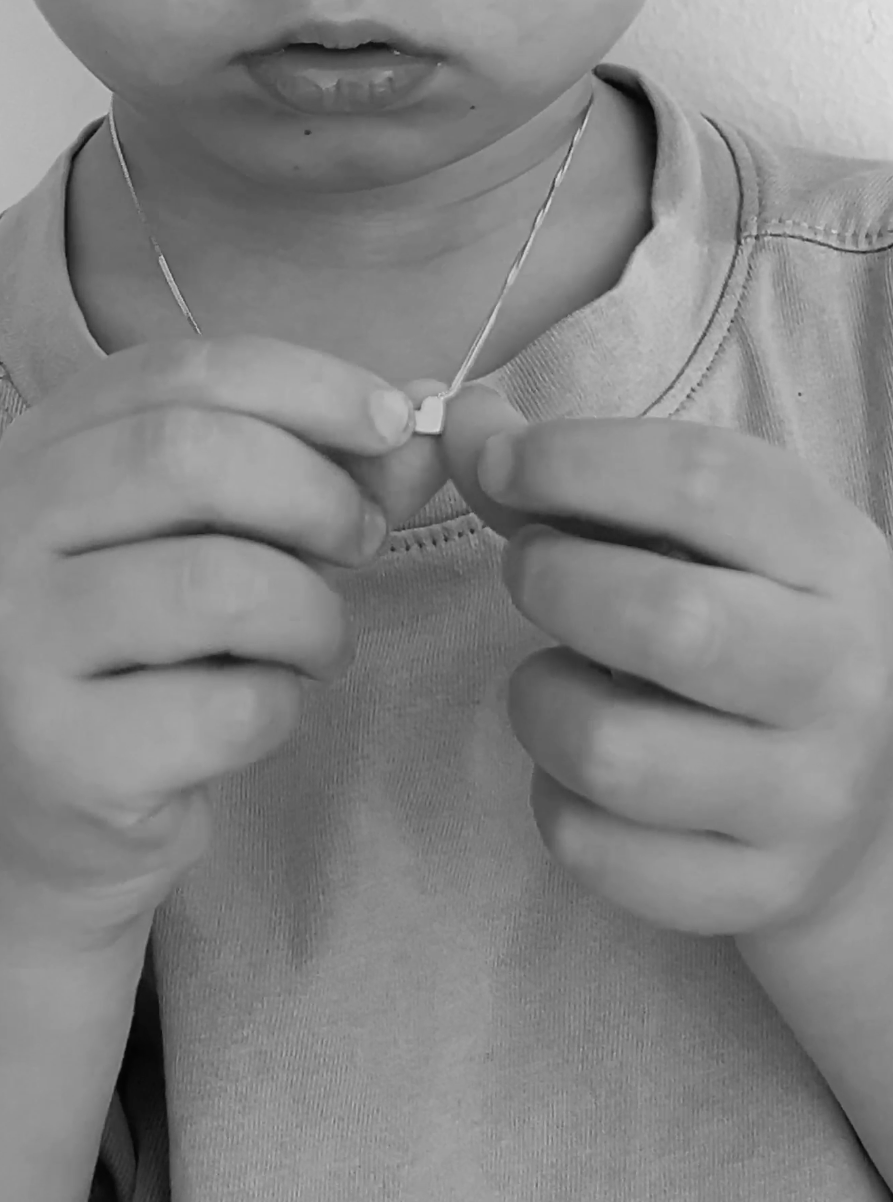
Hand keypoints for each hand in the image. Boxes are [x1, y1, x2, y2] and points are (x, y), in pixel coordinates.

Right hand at [0, 334, 413, 952]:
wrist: (60, 814)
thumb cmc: (159, 647)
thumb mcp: (234, 536)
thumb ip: (324, 469)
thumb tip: (432, 418)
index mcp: (41, 447)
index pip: (180, 370)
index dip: (307, 384)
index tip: (399, 421)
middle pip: (188, 457)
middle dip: (315, 492)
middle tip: (365, 541)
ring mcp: (14, 640)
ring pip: (215, 583)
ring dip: (312, 613)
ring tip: (318, 642)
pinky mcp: (55, 751)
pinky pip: (225, 706)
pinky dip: (283, 705)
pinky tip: (265, 710)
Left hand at [355, 381, 892, 940]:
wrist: (859, 796)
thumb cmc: (745, 627)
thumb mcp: (696, 534)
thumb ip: (571, 477)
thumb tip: (460, 422)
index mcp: (831, 554)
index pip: (704, 478)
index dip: (573, 458)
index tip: (501, 465)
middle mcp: (841, 673)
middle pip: (664, 617)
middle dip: (553, 582)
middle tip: (530, 574)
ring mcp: (807, 794)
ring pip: (612, 750)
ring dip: (540, 701)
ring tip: (558, 680)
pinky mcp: (757, 890)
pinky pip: (598, 849)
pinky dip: (556, 803)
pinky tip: (583, 773)